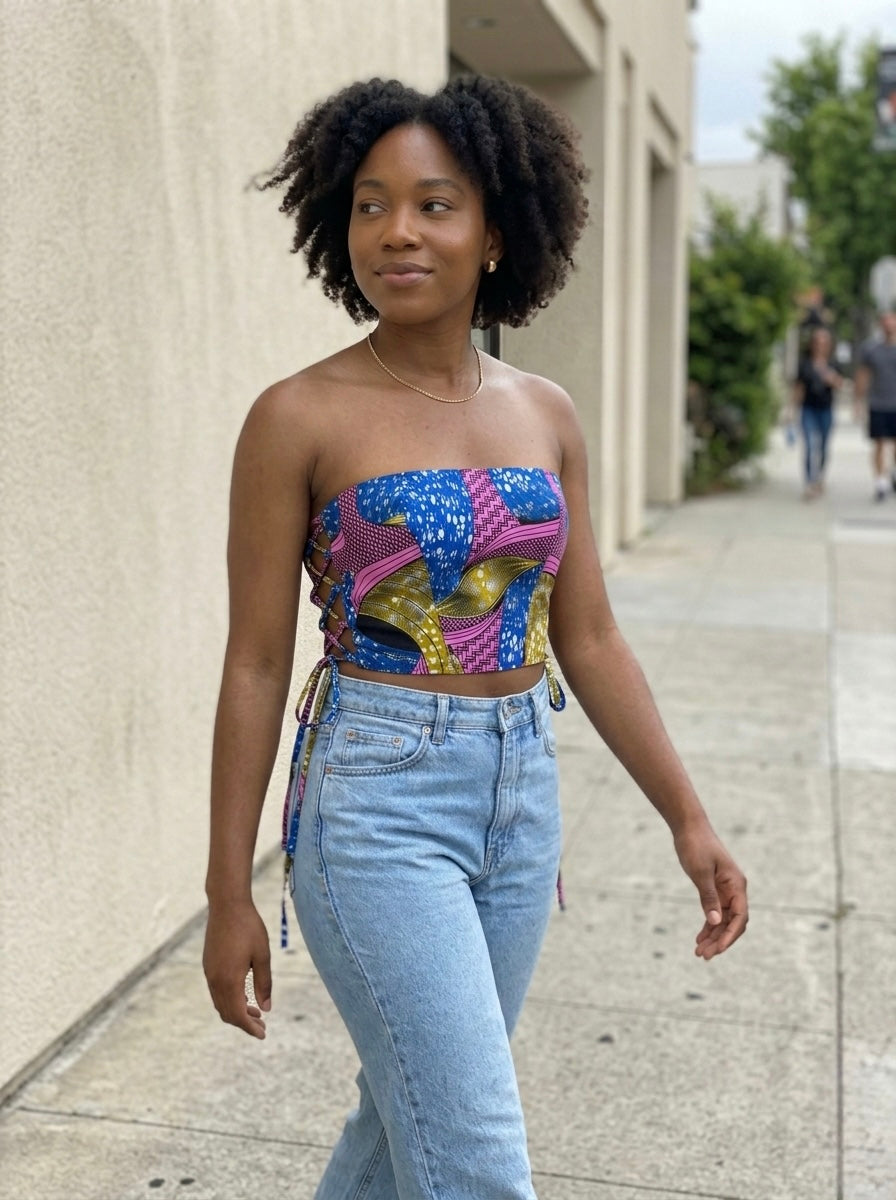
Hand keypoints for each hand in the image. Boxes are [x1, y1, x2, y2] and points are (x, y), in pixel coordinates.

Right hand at [202, 899, 271, 1037]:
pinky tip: (243, 995)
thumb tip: (266, 1008)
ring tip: (255, 1012)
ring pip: (220, 1003)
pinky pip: (216, 992)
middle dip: (244, 1023)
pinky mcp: (208, 965)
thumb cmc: (249, 928)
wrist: (227, 905)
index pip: (238, 1015)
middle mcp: (215, 980)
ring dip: (236, 1012)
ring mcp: (209, 973)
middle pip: (227, 1013)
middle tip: (262, 1026)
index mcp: (230, 980)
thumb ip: (264, 984)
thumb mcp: (263, 956)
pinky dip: (229, 1000)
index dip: (250, 1028)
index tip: (263, 1034)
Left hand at [673, 822, 747, 959]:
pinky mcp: (714, 889)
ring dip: (713, 936)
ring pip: (723, 920)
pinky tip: (699, 938)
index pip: (740, 917)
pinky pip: (715, 913)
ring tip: (699, 952)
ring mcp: (725, 890)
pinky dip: (708, 926)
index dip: (730, 936)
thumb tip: (715, 922)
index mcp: (736, 885)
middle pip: (732, 923)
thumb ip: (708, 897)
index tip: (717, 950)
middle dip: (720, 941)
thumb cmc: (696, 846)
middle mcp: (734, 889)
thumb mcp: (700, 873)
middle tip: (703, 956)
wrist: (688, 827)